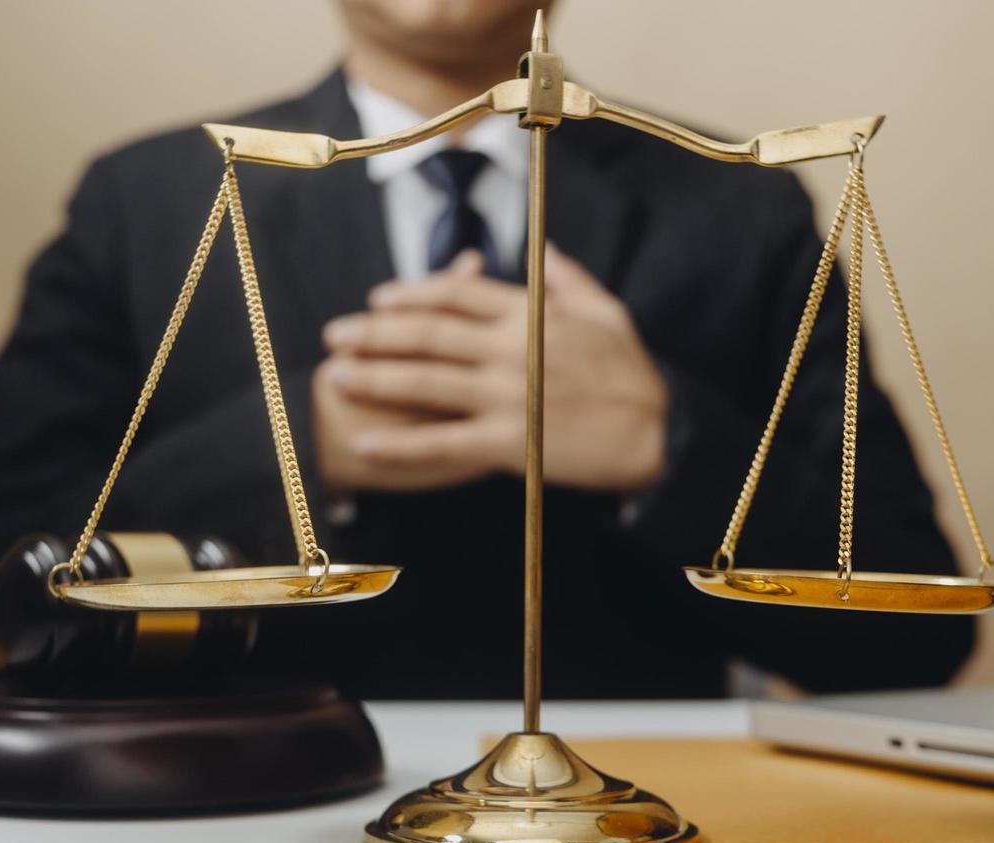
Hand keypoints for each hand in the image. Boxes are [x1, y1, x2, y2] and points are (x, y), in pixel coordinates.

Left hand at [315, 246, 668, 493]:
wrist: (657, 434)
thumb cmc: (633, 375)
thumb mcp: (607, 312)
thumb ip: (568, 279)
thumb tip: (544, 247)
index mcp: (530, 315)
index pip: (456, 293)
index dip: (411, 293)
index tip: (379, 299)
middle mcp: (509, 350)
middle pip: (426, 332)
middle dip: (374, 331)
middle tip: (336, 334)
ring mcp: (504, 396)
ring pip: (423, 380)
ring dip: (373, 375)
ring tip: (336, 374)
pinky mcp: (506, 443)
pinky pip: (440, 443)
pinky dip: (399, 444)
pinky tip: (364, 442)